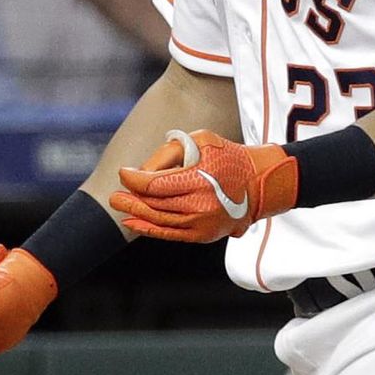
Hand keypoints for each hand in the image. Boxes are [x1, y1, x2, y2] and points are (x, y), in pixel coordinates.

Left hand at [109, 130, 301, 242]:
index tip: (123, 173)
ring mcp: (202, 224)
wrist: (259, 183)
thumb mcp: (201, 140)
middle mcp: (200, 205)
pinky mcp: (203, 235)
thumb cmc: (228, 156)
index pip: (155, 184)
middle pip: (154, 205)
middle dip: (131, 199)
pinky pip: (170, 234)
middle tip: (114, 196)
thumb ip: (169, 152)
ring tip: (120, 207)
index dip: (134, 180)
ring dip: (136, 214)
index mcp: (200, 180)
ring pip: (159, 221)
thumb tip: (143, 171)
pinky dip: (149, 229)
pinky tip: (133, 223)